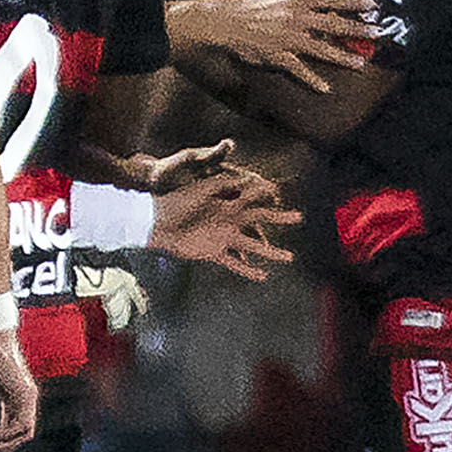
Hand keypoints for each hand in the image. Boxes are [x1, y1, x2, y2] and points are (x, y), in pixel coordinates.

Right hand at [0, 317, 36, 451]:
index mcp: (10, 399)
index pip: (9, 428)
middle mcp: (22, 401)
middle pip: (19, 435)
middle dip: (1, 449)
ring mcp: (27, 398)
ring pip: (24, 433)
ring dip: (5, 445)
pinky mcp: (26, 394)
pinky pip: (22, 424)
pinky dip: (7, 434)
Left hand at [148, 151, 300, 278]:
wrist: (153, 223)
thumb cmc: (173, 201)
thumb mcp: (198, 188)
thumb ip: (221, 182)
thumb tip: (247, 176)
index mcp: (223, 203)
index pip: (251, 197)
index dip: (266, 194)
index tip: (283, 191)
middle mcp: (226, 220)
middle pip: (258, 220)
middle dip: (278, 218)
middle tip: (299, 217)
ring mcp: (221, 238)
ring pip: (252, 246)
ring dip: (270, 252)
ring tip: (289, 257)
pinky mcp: (212, 252)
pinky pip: (234, 264)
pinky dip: (248, 270)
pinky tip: (263, 276)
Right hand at [185, 0, 375, 85]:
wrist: (226, 21)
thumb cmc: (253, 2)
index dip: (355, 2)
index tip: (372, 6)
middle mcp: (297, 19)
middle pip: (334, 25)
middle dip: (358, 30)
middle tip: (377, 34)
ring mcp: (289, 39)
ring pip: (322, 49)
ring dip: (344, 58)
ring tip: (360, 64)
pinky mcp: (279, 56)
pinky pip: (299, 70)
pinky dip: (312, 81)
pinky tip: (326, 88)